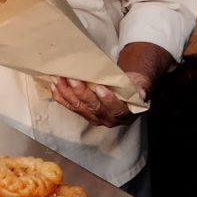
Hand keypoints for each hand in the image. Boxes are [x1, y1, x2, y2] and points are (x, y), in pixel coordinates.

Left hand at [50, 41, 172, 126]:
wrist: (124, 86)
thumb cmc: (133, 83)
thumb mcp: (141, 83)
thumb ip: (142, 87)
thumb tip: (142, 93)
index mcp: (124, 114)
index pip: (116, 109)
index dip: (108, 100)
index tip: (100, 87)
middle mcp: (107, 118)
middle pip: (93, 107)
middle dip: (81, 92)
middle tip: (72, 78)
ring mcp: (93, 116)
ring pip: (78, 107)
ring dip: (67, 92)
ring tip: (59, 78)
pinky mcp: (82, 112)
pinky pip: (69, 106)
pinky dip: (60, 96)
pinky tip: (54, 85)